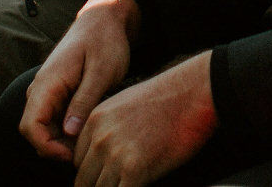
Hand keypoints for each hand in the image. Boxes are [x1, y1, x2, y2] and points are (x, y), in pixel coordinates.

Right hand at [22, 0, 139, 161]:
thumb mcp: (101, 72)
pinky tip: (88, 128)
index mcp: (47, 83)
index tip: (72, 155)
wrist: (104, 18)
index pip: (30, 127)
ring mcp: (47, 90)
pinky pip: (54, 118)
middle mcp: (41, 88)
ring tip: (89, 140)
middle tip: (85, 150)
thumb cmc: (105, 41)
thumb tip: (70, 133)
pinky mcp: (57, 92)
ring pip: (44, 127)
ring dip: (62, 140)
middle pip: (34, 131)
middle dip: (55, 147)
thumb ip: (84, 101)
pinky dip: (67, 129)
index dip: (47, 147)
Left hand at [70, 52, 216, 186]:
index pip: (78, 160)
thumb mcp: (125, 103)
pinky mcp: (135, 171)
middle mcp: (100, 138)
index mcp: (95, 120)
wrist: (193, 92)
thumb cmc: (168, 97)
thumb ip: (107, 127)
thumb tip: (104, 150)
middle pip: (84, 179)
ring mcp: (115, 156)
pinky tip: (139, 184)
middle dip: (99, 184)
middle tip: (117, 181)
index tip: (103, 175)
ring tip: (126, 182)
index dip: (92, 171)